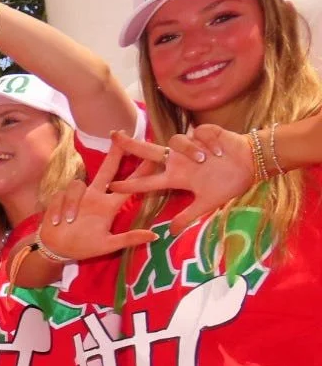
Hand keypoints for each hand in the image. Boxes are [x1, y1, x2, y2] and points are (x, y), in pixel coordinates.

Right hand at [37, 141, 155, 261]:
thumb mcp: (107, 246)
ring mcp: (77, 197)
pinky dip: (58, 209)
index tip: (154, 156)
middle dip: (114, 153)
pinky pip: (60, 197)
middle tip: (122, 134)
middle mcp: (94, 196)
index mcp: (108, 206)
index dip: (140, 171)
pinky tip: (56, 222)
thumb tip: (155, 236)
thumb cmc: (82, 247)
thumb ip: (129, 239)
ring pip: (77, 185)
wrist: (55, 250)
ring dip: (72, 203)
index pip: (128, 185)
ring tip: (68, 220)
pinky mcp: (59, 198)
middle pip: (106, 170)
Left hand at [107, 127, 255, 232]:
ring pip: (176, 141)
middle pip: (149, 152)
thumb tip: (171, 232)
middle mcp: (179, 161)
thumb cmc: (229, 182)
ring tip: (204, 159)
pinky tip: (219, 150)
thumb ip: (189, 216)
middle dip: (131, 144)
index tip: (111, 187)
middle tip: (113, 135)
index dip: (130, 185)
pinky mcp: (206, 132)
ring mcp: (192, 146)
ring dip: (189, 150)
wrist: (253, 164)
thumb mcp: (207, 203)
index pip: (147, 181)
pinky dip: (208, 142)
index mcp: (177, 177)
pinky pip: (199, 133)